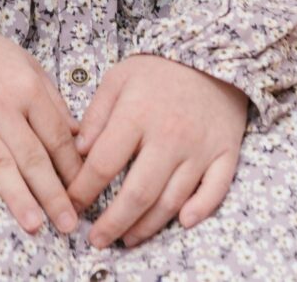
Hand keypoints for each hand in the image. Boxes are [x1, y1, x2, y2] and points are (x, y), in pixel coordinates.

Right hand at [0, 3, 80, 235]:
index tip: (85, 199)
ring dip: (17, 195)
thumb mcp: (28, 66)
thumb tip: (78, 138)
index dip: (73, 172)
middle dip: (53, 195)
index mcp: (27, 88)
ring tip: (34, 225)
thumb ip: (53, 101)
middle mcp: (0, 103)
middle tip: (69, 226)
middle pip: (32, 156)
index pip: (57, 138)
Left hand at [67, 54, 247, 249]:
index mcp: (138, 114)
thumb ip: (96, 115)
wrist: (214, 55)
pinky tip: (182, 222)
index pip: (104, 164)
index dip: (83, 190)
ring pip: (172, 200)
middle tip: (96, 241)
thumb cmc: (159, 70)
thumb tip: (80, 152)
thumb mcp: (118, 79)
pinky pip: (215, 191)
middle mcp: (170, 135)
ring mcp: (200, 148)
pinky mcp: (226, 154)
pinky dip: (200, 210)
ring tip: (127, 239)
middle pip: (138, 193)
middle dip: (113, 223)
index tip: (71, 204)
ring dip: (148, 226)